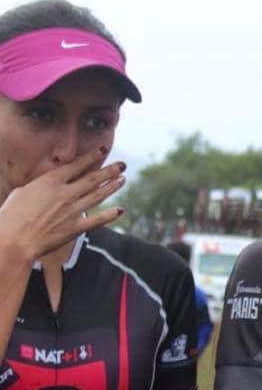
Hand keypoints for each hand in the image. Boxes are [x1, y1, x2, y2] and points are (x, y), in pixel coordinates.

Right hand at [0, 145, 125, 262]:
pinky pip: (97, 220)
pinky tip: (120, 210)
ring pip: (98, 195)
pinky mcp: (75, 228)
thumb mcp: (23, 192)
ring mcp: (72, 211)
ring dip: (112, 187)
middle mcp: (65, 194)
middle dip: (109, 170)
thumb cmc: (11, 215)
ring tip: (122, 180)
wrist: (14, 240)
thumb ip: (41, 186)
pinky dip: (110, 215)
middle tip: (122, 165)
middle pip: (92, 179)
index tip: (104, 149)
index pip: (76, 166)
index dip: (92, 156)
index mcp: (50, 182)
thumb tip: (50, 183)